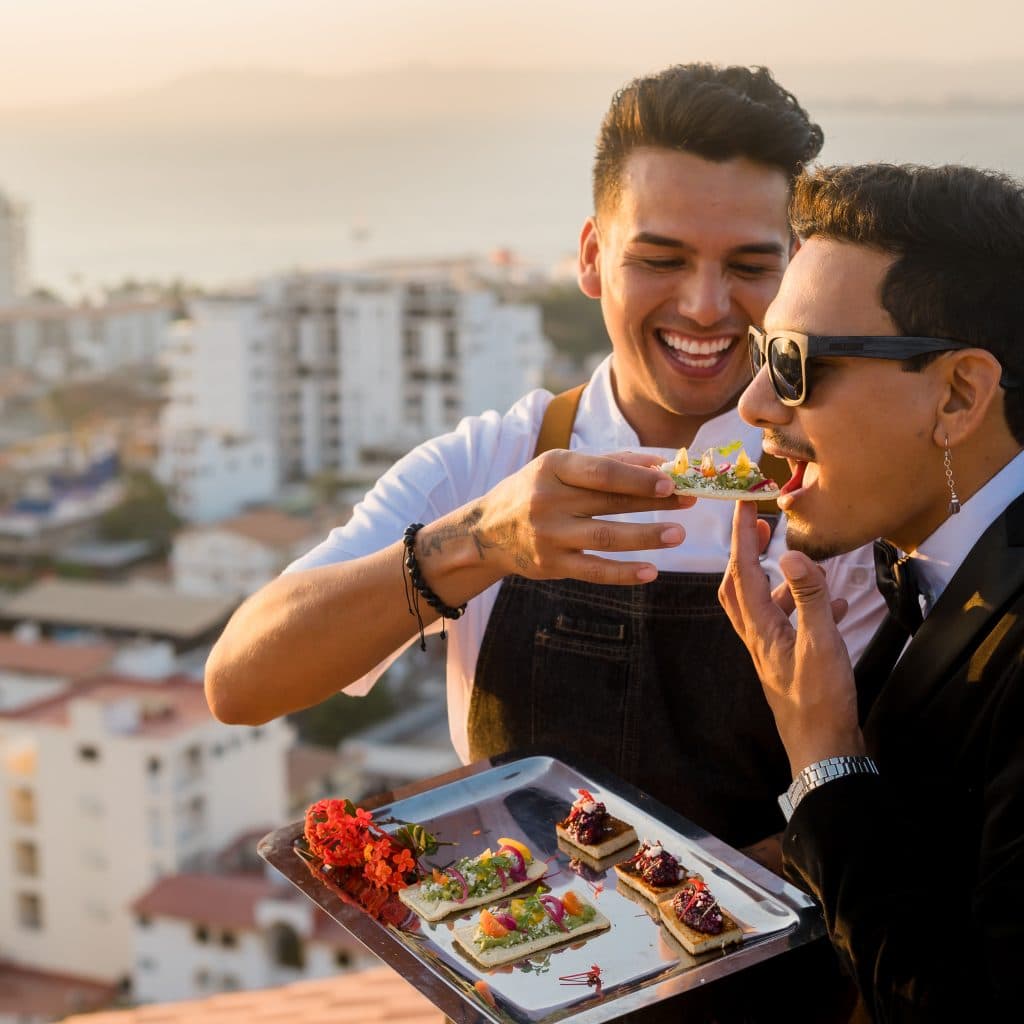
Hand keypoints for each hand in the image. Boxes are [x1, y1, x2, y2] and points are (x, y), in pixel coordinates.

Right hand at [470, 449, 693, 584]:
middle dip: (654, 503)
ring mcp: (548, 535)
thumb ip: (607, 464)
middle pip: (609, 502)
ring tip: (678, 534)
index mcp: (552, 467)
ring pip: (605, 537)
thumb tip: (659, 464)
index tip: (670, 480)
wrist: (486, 531)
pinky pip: (593, 571)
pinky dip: (623, 573)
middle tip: (689, 501)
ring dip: (646, 536)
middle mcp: (547, 500)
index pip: (601, 472)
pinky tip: (651, 571)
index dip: (637, 477)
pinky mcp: (550, 565)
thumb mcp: (560, 468)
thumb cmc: (535, 491)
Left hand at [718, 502, 864, 774]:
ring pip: (762, 605)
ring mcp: (772, 651)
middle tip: (759, 525)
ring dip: (773, 578)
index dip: (742, 535)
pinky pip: (789, 624)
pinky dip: (803, 606)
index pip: (743, 571)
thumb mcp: (821, 644)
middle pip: (738, 586)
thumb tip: (790, 553)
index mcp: (760, 628)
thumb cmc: (821, 701)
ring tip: (795, 559)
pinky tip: (835, 604)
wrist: (823, 752)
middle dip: (744, 552)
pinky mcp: (788, 663)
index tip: (743, 503)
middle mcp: (758, 637)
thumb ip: (808, 597)